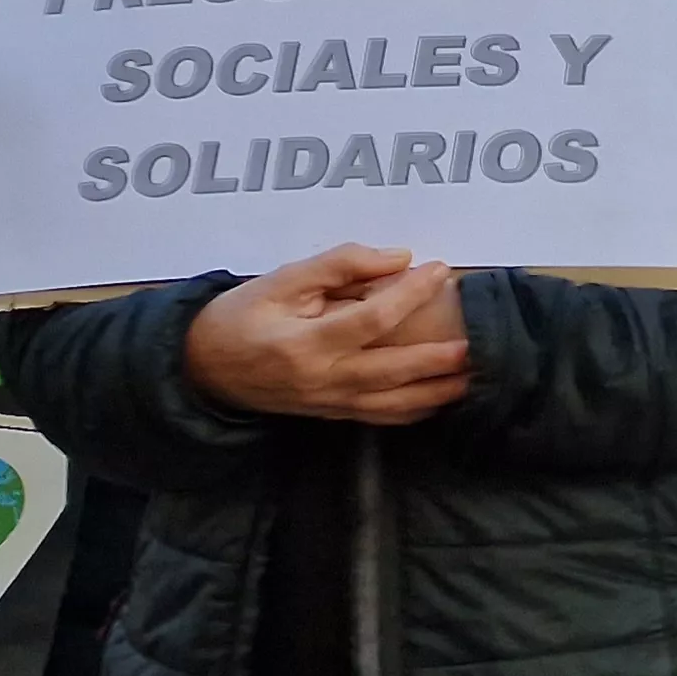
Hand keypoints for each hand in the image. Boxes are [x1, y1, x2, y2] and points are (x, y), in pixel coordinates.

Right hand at [182, 245, 469, 425]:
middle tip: (475, 343)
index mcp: (304, 344)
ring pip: (392, 404)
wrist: (201, 369)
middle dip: (437, 359)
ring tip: (473, 377)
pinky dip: (414, 410)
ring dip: (436, 392)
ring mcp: (327, 404)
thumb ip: (338, 266)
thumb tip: (397, 259)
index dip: (409, 294)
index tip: (440, 270)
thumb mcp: (280, 281)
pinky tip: (441, 398)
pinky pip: (380, 417)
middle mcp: (320, 380)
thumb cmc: (240, 317)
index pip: (371, 319)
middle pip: (392, 372)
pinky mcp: (330, 415)